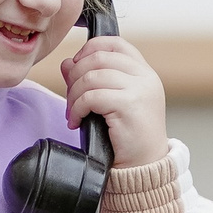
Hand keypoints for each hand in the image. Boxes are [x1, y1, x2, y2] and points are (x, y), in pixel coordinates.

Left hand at [61, 36, 166, 168]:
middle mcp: (146, 77)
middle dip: (75, 76)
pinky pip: (91, 96)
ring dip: (74, 95)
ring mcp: (140, 90)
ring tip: (73, 113)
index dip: (90, 49)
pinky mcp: (129, 105)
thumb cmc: (129, 139)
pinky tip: (77, 122)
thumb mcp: (111, 104)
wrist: (145, 168)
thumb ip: (93, 80)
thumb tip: (66, 63)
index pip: (115, 43)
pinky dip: (77, 108)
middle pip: (98, 58)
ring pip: (91, 76)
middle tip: (71, 99)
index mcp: (145, 73)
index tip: (77, 67)